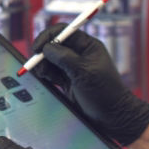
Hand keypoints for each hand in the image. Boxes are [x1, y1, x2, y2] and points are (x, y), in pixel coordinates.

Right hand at [32, 24, 148, 145]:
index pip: (64, 31)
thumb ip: (64, 57)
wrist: (112, 117)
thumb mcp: (83, 72)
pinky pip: (51, 73)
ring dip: (43, 65)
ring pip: (50, 60)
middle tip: (37, 65)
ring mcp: (72, 67)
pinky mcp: (67, 81)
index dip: (48, 36)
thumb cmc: (104, 92)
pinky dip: (45, 74)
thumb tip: (46, 47)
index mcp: (87, 46)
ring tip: (42, 75)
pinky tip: (44, 79)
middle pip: (54, 45)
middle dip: (43, 54)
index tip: (37, 47)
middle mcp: (79, 54)